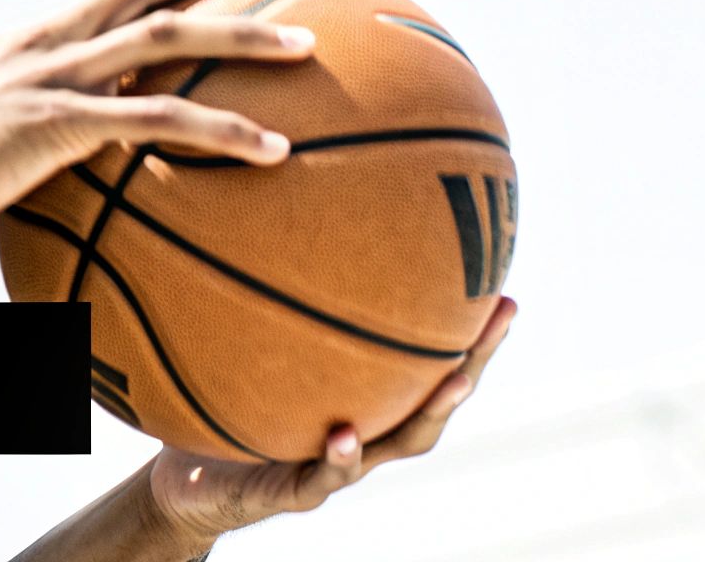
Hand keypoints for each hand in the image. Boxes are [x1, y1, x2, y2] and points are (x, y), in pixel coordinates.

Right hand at [0, 0, 316, 236]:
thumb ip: (37, 120)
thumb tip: (78, 142)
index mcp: (38, 37)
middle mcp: (52, 41)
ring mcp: (56, 77)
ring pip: (167, 42)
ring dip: (243, 40)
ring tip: (304, 50)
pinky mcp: (57, 124)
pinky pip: (156, 122)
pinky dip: (220, 131)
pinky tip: (271, 150)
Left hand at [145, 296, 516, 541]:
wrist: (199, 477)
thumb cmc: (236, 404)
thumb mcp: (256, 347)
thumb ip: (278, 303)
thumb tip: (288, 212)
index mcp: (371, 397)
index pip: (433, 360)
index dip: (473, 333)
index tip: (505, 294)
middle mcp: (369, 429)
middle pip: (437, 395)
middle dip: (475, 358)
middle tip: (501, 317)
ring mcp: (340, 464)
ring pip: (400, 442)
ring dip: (432, 411)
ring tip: (455, 379)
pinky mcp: (297, 492)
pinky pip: (323, 477)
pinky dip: (338, 459)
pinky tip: (342, 434)